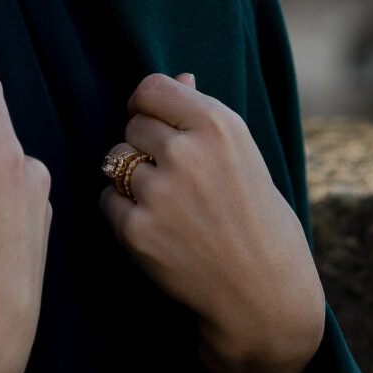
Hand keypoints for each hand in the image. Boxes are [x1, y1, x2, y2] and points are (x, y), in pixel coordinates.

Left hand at [100, 72, 325, 372]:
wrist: (265, 297)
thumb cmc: (260, 222)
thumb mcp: (245, 158)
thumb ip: (205, 117)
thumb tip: (180, 75)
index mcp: (220, 125)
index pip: (153, 87)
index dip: (150, 107)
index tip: (158, 125)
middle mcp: (188, 152)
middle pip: (132, 125)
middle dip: (144, 146)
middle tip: (173, 177)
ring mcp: (160, 191)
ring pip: (115, 161)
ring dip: (131, 179)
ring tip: (166, 204)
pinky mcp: (138, 230)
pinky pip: (108, 201)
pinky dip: (124, 214)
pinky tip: (157, 230)